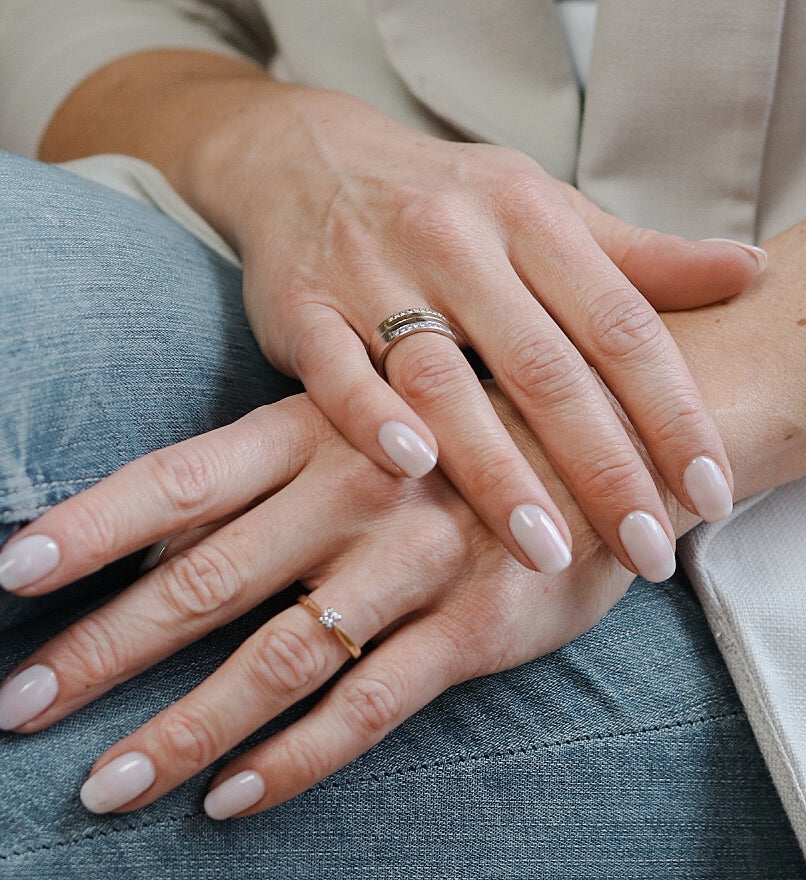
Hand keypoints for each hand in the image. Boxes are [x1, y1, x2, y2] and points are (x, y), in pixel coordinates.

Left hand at [0, 390, 664, 817]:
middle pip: (205, 581)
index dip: (89, 524)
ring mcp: (414, 564)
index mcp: (315, 430)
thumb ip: (265, 473)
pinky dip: (296, 759)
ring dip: (184, 728)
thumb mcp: (359, 419)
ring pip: (277, 659)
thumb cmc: (458, 426)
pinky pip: (370, 706)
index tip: (11, 576)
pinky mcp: (475, 627)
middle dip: (104, 652)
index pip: (177, 478)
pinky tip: (230, 799)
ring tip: (106, 785)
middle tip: (19, 708)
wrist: (603, 433)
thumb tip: (152, 535)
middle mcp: (354, 494)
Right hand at [179, 78, 755, 579]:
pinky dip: (371, 418)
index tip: (709, 489)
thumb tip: (748, 271)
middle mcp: (456, 244)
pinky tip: (412, 467)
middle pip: (542, 365)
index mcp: (529, 216)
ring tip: (548, 549)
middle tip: (647, 549)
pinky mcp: (304, 310)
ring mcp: (373, 275)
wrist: (307, 158)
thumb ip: (635, 255)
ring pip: (444, 378)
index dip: (673, 410)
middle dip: (601, 465)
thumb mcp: (540, 206)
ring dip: (496, 469)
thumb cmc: (440, 197)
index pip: (620, 322)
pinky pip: (337, 371)